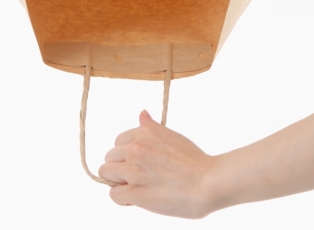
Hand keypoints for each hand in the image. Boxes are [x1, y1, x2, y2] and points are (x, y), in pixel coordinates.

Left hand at [99, 110, 216, 218]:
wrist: (207, 183)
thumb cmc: (194, 161)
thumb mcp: (172, 136)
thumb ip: (151, 128)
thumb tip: (142, 114)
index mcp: (145, 131)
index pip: (119, 141)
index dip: (127, 153)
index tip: (138, 162)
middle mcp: (136, 147)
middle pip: (110, 156)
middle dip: (120, 166)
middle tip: (136, 176)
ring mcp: (133, 170)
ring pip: (106, 173)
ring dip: (117, 180)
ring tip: (133, 187)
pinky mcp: (135, 192)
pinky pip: (113, 194)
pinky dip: (121, 197)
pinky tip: (134, 199)